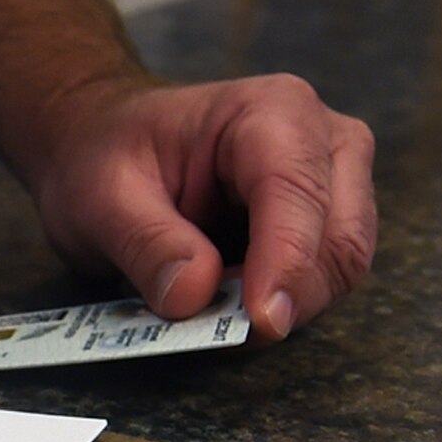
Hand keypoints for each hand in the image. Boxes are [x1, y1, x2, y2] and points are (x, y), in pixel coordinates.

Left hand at [28, 74, 375, 341]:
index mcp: (271, 113)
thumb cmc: (105, 156)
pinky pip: (320, 282)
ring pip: (337, 270)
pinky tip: (220, 301)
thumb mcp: (102, 197)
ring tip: (203, 306)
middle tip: (215, 328)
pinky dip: (275, 304)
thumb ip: (148, 244)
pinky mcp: (325, 225)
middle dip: (286, 295)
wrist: (102, 143)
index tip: (260, 320)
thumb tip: (195, 296)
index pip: (298, 193)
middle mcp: (322, 142)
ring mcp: (334, 184)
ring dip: (279, 305)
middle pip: (339, 240)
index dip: (286, 263)